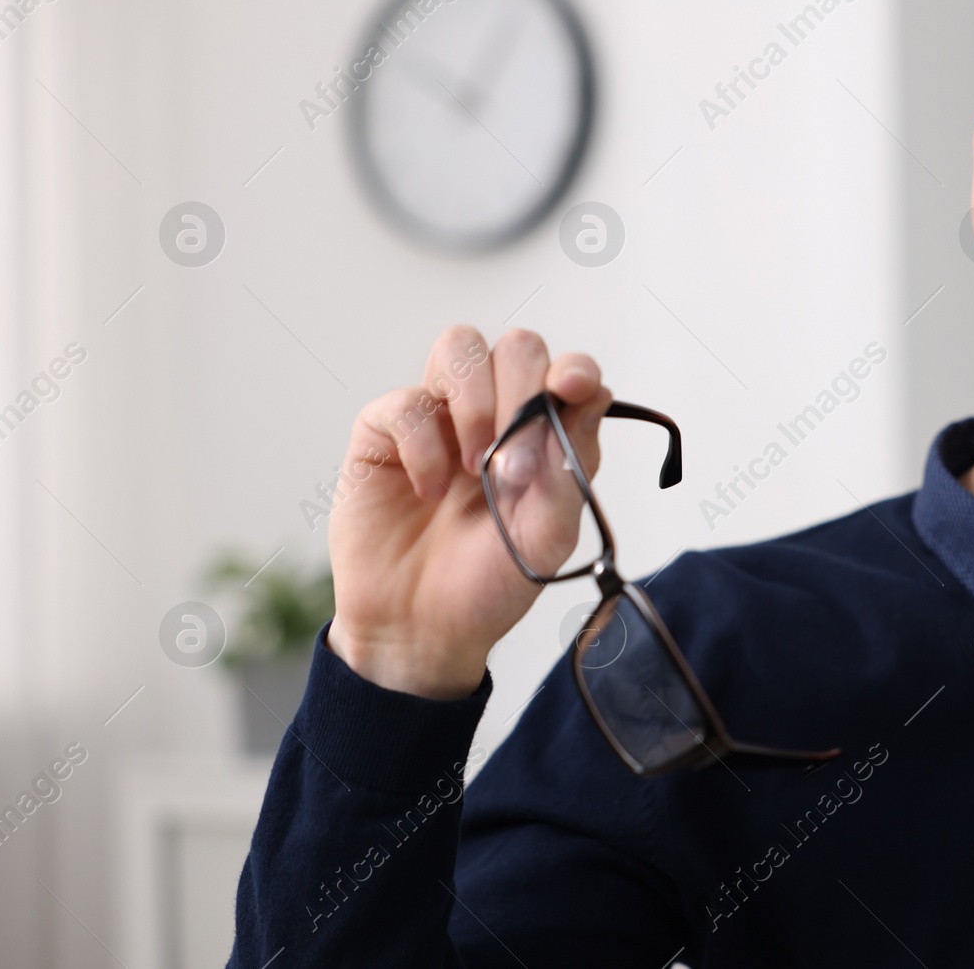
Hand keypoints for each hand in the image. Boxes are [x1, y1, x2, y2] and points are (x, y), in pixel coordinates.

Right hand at [325, 327, 612, 697]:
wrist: (422, 629)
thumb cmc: (490, 582)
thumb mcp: (547, 536)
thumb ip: (570, 468)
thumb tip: (589, 398)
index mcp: (545, 435)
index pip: (567, 371)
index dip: (573, 369)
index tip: (571, 389)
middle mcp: (496, 414)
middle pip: (517, 346)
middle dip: (520, 392)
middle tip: (511, 462)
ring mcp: (440, 417)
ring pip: (460, 345)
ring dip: (475, 400)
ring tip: (474, 467)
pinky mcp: (384, 432)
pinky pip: (405, 400)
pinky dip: (421, 444)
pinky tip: (429, 491)